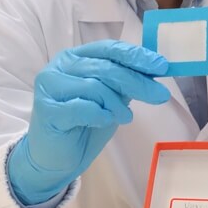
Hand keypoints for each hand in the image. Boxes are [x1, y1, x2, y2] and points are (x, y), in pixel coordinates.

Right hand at [7, 40, 169, 204]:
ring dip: (117, 104)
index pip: (109, 48)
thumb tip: (155, 69)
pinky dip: (99, 114)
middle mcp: (60, 66)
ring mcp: (49, 86)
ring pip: (95, 86)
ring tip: (126, 118)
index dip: (136, 56)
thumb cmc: (83, 125)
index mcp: (75, 57)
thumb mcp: (110, 98)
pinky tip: (106, 120)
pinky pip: (81, 107)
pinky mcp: (46, 109)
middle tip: (160, 95)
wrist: (55, 159)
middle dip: (137, 81)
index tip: (161, 66)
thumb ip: (124, 82)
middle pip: (106, 67)